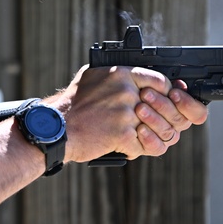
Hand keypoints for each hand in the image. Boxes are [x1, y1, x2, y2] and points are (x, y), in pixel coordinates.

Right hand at [54, 65, 208, 161]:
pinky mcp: (123, 134)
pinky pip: (145, 145)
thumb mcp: (92, 77)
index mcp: (121, 74)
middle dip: (163, 118)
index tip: (164, 101)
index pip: (160, 81)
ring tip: (141, 137)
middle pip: (164, 106)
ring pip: (158, 128)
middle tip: (155, 124)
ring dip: (153, 135)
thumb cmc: (72, 104)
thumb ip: (116, 75)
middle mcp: (125, 91)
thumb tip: (135, 75)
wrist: (57, 128)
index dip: (166, 94)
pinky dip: (136, 149)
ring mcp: (126, 113)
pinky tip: (125, 147)